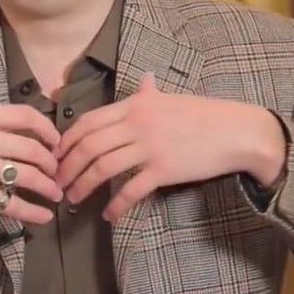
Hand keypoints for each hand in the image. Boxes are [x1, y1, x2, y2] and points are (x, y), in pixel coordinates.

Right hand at [0, 102, 62, 250]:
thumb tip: (11, 125)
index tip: (55, 140)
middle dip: (51, 161)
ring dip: (49, 186)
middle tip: (57, 170)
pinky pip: (16, 203)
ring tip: (57, 193)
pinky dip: (35, 211)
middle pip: (33, 148)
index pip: (26, 115)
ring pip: (30, 175)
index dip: (47, 128)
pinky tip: (45, 215)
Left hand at [55, 74, 285, 221]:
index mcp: (135, 104)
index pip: (89, 121)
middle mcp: (137, 123)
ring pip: (103, 167)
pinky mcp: (164, 170)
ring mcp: (150, 147)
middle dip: (68, 166)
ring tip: (73, 199)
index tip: (56, 155)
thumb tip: (144, 78)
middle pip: (90, 145)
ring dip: (83, 185)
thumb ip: (150, 92)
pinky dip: (116, 205)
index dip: (67, 140)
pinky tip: (108, 215)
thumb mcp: (172, 98)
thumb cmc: (203, 114)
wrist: (237, 131)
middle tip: (57, 182)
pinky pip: (131, 190)